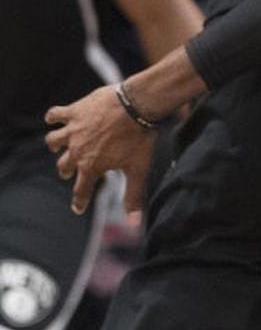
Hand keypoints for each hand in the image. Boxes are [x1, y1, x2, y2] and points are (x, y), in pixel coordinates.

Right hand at [45, 84, 155, 216]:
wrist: (137, 106)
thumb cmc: (139, 139)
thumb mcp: (138, 169)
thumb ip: (133, 196)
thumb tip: (134, 223)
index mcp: (92, 166)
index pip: (81, 190)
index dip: (80, 201)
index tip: (78, 209)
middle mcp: (77, 150)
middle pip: (64, 165)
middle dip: (67, 171)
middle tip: (70, 172)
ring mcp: (73, 130)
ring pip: (54, 141)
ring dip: (55, 145)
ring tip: (58, 146)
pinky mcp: (74, 112)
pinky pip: (55, 115)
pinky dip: (53, 118)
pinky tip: (53, 119)